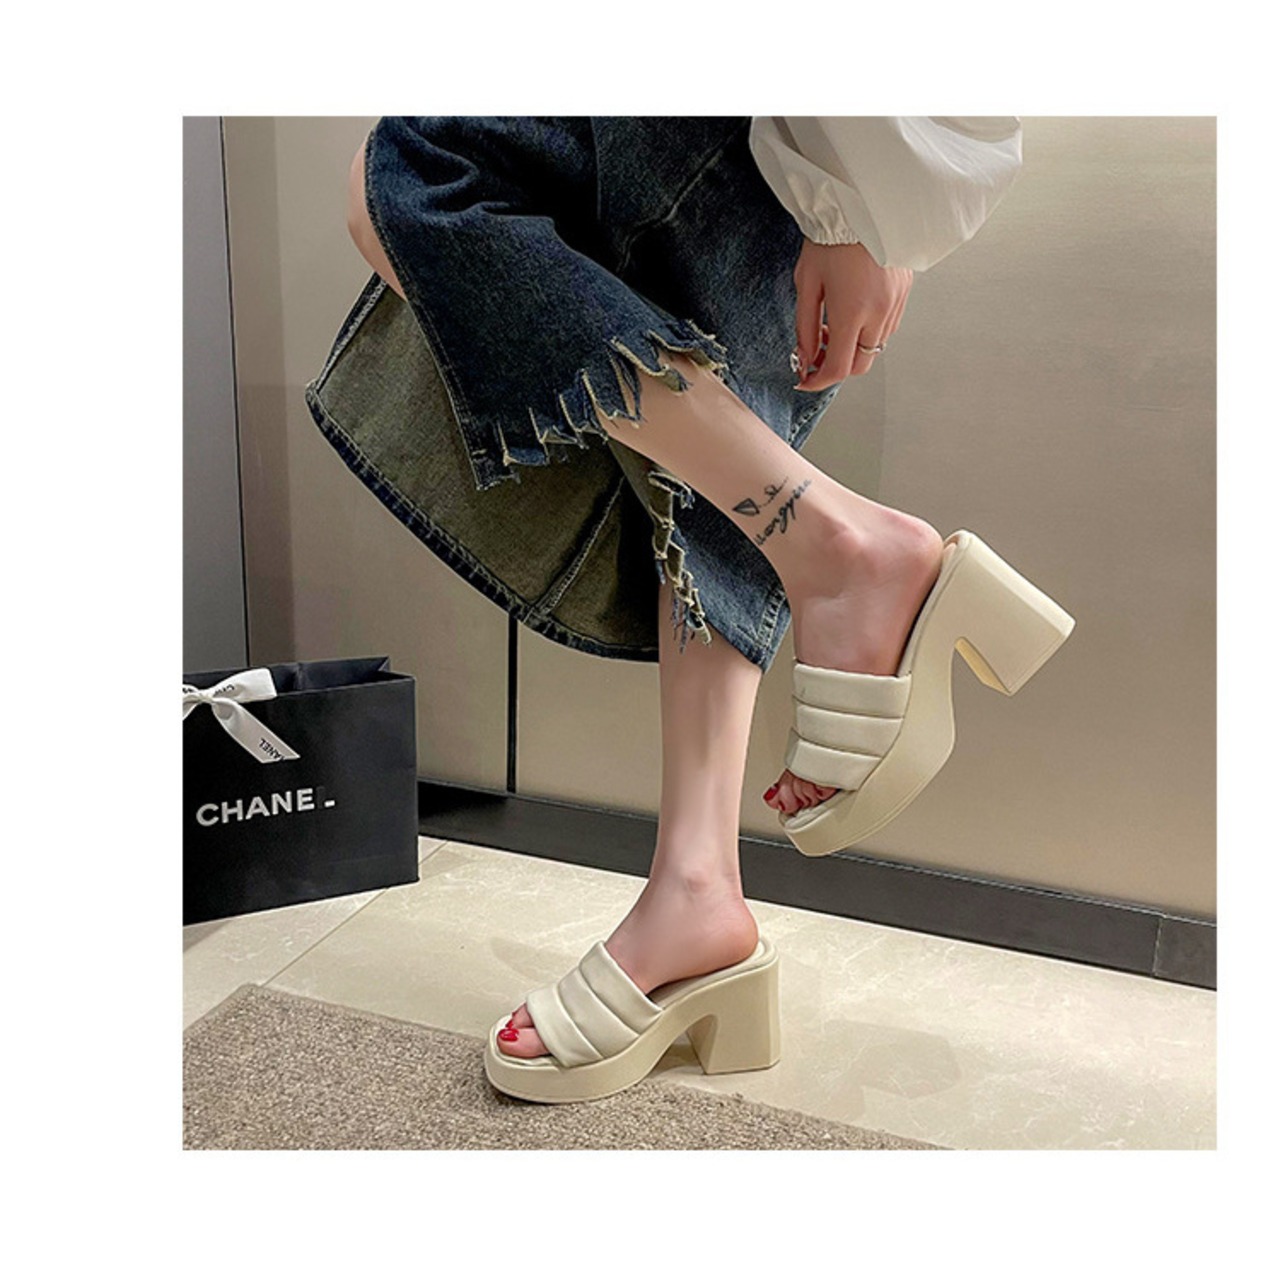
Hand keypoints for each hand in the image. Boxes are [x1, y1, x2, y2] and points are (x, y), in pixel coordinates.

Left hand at [792, 240, 913, 391]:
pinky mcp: (904, 293)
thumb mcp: (807, 283)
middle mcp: (879, 313)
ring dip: (853, 348)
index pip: (838, 368)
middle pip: (860, 365)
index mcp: (852, 312)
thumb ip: (805, 326)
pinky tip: (855, 311)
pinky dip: (869, 331)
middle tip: (818, 348)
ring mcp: (896, 303)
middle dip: (837, 366)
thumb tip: (805, 357)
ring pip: (875, 348)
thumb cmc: (831, 238)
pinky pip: (888, 327)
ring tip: (834, 322)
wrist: (863, 204)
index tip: (804, 380)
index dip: (818, 381)